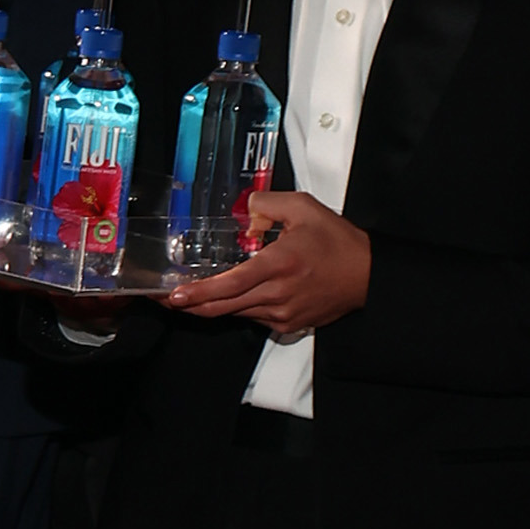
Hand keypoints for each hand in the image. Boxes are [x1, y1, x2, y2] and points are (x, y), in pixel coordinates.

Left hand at [166, 190, 370, 336]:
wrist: (367, 275)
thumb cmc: (338, 243)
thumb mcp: (304, 208)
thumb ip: (268, 203)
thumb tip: (245, 207)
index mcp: (279, 265)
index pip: (230, 285)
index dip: (199, 293)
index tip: (174, 295)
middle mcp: (277, 294)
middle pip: (222, 308)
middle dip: (189, 305)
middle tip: (162, 298)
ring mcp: (281, 314)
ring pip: (234, 314)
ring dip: (209, 307)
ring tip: (187, 296)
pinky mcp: (286, 324)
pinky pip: (251, 318)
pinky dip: (236, 308)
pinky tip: (226, 297)